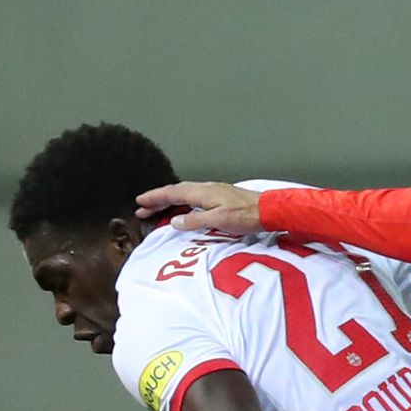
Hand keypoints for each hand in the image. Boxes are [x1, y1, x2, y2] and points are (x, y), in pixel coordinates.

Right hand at [136, 181, 261, 234]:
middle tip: (142, 208)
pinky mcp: (222, 197)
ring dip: (170, 200)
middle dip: (158, 199)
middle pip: (177, 192)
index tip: (140, 202)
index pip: (173, 193)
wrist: (270, 210)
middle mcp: (207, 188)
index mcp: (203, 192)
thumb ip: (194, 221)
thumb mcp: (218, 221)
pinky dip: (183, 201)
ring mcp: (215, 191)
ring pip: (186, 193)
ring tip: (158, 208)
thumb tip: (174, 221)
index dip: (155, 197)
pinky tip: (184, 208)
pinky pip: (195, 197)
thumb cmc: (247, 216)